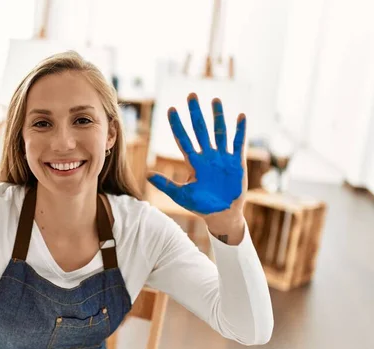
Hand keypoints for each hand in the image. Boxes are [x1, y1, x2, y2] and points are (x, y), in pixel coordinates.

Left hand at [148, 93, 246, 220]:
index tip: (171, 110)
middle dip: (195, 113)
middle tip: (191, 95)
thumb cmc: (201, 206)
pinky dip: (239, 130)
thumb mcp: (181, 195)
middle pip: (200, 130)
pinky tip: (240, 116)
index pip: (183, 139)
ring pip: (219, 132)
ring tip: (215, 100)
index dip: (177, 125)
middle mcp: (207, 156)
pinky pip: (238, 143)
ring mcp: (222, 157)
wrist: (222, 215)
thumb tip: (147, 175)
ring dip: (218, 117)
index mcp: (193, 163)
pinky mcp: (237, 162)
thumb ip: (165, 184)